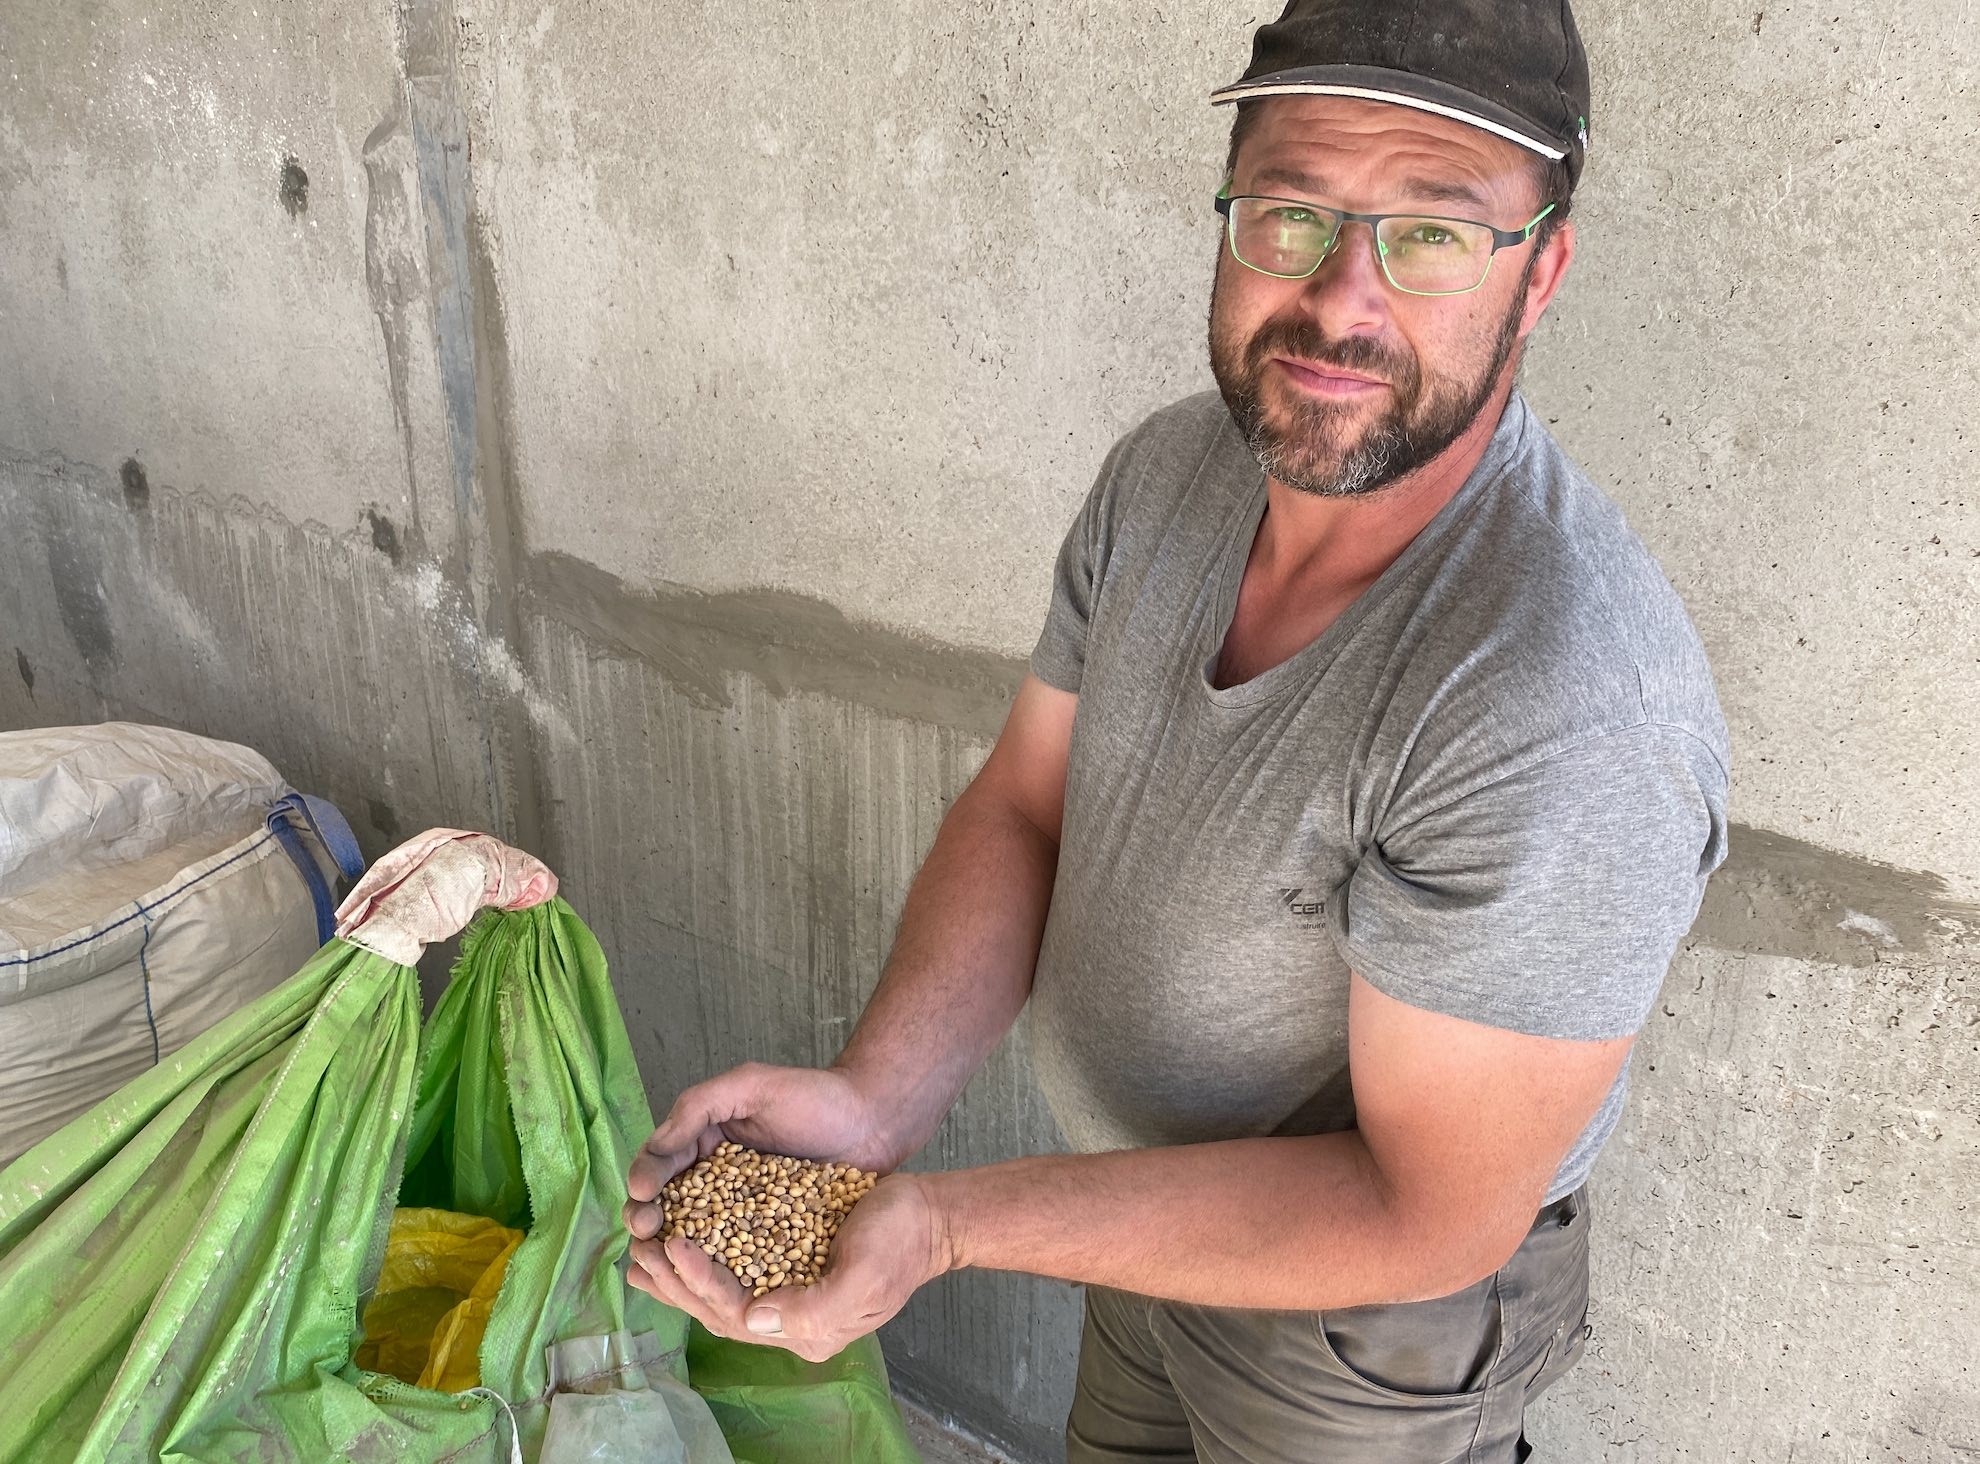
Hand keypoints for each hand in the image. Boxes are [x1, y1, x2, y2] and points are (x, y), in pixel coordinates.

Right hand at [624, 1062, 895, 1241]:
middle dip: (650, 1218)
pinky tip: (707, 1281)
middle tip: (645, 1231)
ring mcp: (742, 1211)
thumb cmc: (814, 1096)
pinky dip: (719, 1267)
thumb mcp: (750, 1084)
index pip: (661, 1163)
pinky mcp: (770, 1237)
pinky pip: (739, 1254)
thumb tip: (655, 1147)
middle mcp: (716, 1180)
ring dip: (676, 1249)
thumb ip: (699, 1106)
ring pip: (699, 1234)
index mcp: (703, 1141)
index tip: (640, 1195)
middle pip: (671, 1204)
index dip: (645, 1180)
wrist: (874, 1121)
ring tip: (665, 1259)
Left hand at [626, 1172, 954, 1362]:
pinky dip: (704, 1253)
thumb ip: (815, 1307)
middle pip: (719, 1308)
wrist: (930, 1215)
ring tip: (643, 1252)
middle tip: (638, 1252)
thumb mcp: (867, 1274)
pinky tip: (680, 1235)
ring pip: (721, 1290)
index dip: (700, 1281)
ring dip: (680, 1274)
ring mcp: (789, 1293)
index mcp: (808, 1329)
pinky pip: (736, 1267)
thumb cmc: (903, 1240)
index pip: (736, 1312)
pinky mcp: (788, 1265)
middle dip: (675, 1282)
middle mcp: (792, 1319)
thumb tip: (755, 1317)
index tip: (673, 1244)